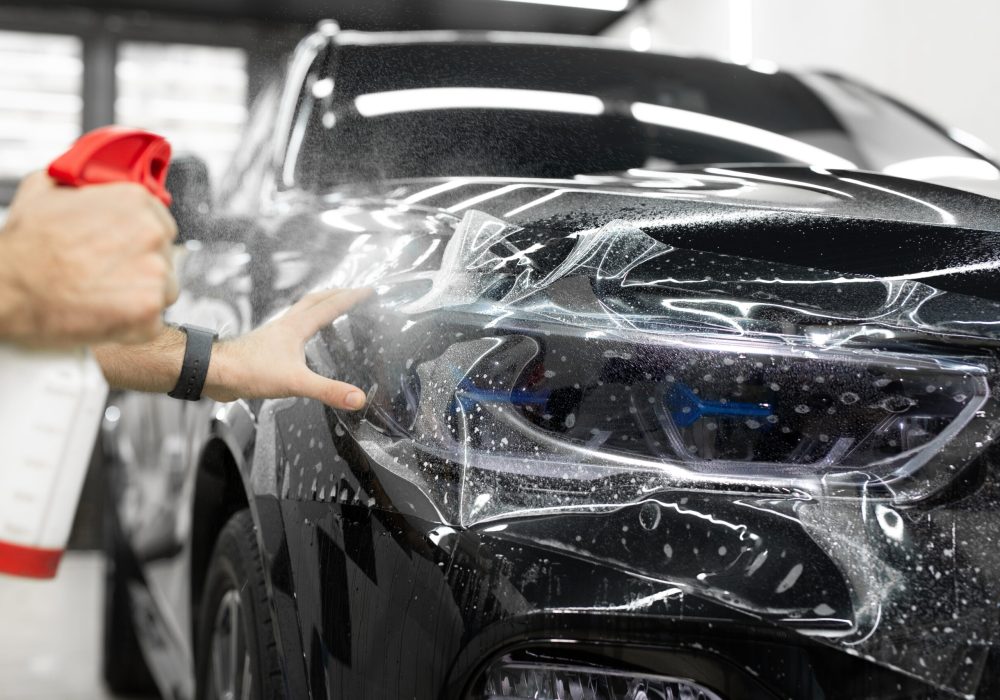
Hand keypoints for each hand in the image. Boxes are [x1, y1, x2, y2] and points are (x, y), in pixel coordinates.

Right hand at [0, 172, 177, 347]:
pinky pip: (154, 321)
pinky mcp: (149, 309)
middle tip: (110, 275)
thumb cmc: (24, 247)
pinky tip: (106, 314)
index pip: (161, 223)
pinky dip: (134, 325)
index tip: (126, 251)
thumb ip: (81, 182)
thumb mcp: (45, 189)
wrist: (6, 289)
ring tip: (105, 296)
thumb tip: (90, 180)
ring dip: (141, 296)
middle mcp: (151, 233)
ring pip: (165, 289)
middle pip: (166, 256)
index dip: (142, 241)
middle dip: (143, 268)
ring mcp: (154, 273)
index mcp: (135, 201)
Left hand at [204, 288, 372, 409]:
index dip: (351, 298)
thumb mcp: (295, 382)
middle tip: (352, 291)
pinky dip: (303, 325)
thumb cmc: (249, 372)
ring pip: (301, 312)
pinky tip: (303, 339)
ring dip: (318, 306)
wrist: (214, 372)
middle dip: (335, 294)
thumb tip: (357, 398)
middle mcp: (286, 325)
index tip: (368, 290)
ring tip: (330, 308)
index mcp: (296, 327)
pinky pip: (291, 328)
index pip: (330, 307)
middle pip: (314, 301)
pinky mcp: (266, 347)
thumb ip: (328, 390)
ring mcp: (274, 335)